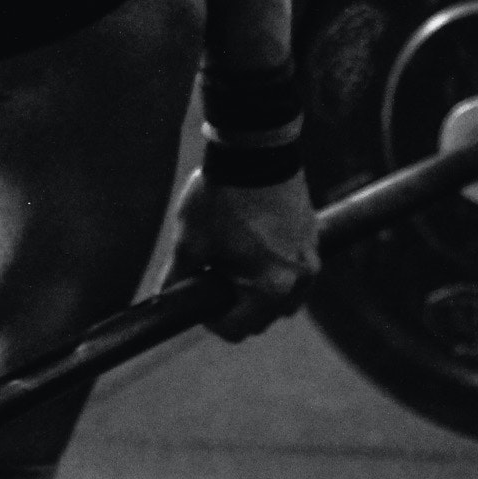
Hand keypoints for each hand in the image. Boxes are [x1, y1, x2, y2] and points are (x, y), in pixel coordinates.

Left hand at [165, 169, 320, 340]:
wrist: (256, 149)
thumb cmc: (221, 196)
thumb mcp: (189, 242)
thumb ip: (177, 278)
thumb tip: (164, 299)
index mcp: (271, 287)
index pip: (238, 329)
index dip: (212, 320)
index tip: (200, 298)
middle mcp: (299, 279)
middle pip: (263, 318)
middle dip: (237, 305)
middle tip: (214, 276)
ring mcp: (310, 258)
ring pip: (283, 298)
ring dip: (259, 292)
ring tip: (235, 261)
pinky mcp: (314, 238)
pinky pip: (295, 272)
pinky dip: (275, 269)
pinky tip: (252, 244)